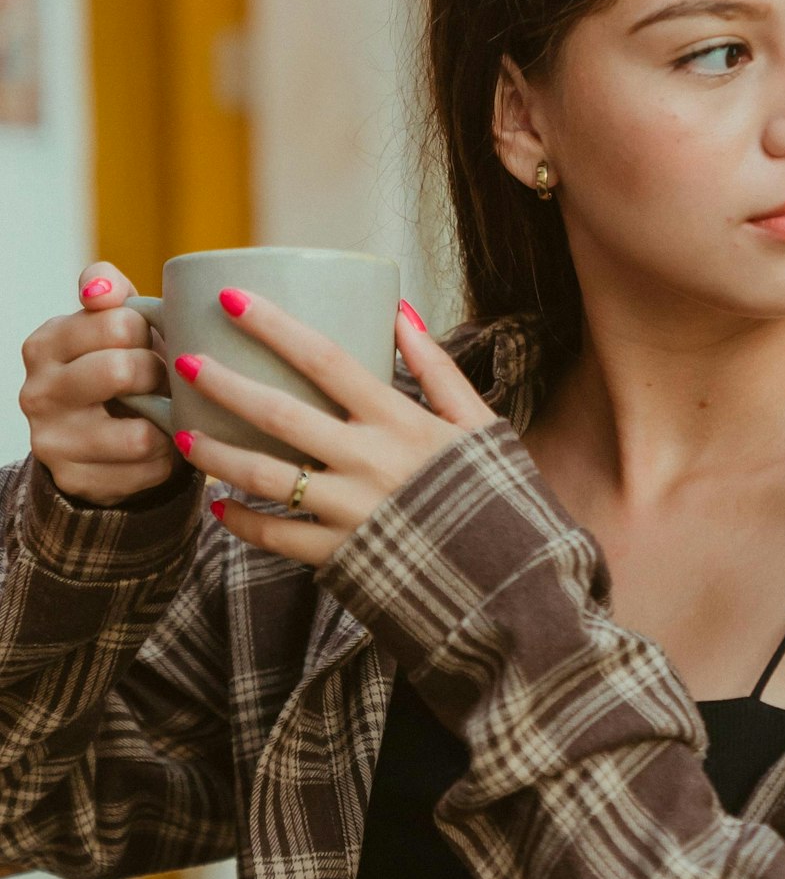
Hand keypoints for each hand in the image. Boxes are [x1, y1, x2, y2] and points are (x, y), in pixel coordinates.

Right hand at [19, 262, 183, 505]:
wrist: (99, 436)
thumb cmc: (117, 361)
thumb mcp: (109, 321)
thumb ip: (108, 288)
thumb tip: (99, 290)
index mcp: (45, 344)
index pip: (119, 323)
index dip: (149, 331)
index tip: (146, 340)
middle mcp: (38, 393)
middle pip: (123, 370)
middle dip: (157, 374)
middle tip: (160, 378)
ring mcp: (53, 442)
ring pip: (138, 435)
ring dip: (166, 423)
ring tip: (163, 413)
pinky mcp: (78, 480)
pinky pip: (147, 470)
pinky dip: (166, 458)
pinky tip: (158, 445)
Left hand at [171, 291, 498, 567]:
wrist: (511, 580)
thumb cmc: (496, 493)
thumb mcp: (478, 423)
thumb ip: (437, 368)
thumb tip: (400, 310)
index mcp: (401, 420)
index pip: (326, 358)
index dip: (275, 326)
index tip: (232, 298)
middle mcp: (369, 462)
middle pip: (280, 414)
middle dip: (224, 385)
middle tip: (182, 362)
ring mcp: (351, 512)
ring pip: (265, 477)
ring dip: (216, 455)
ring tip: (180, 436)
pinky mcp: (341, 556)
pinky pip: (278, 538)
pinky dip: (243, 523)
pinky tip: (219, 507)